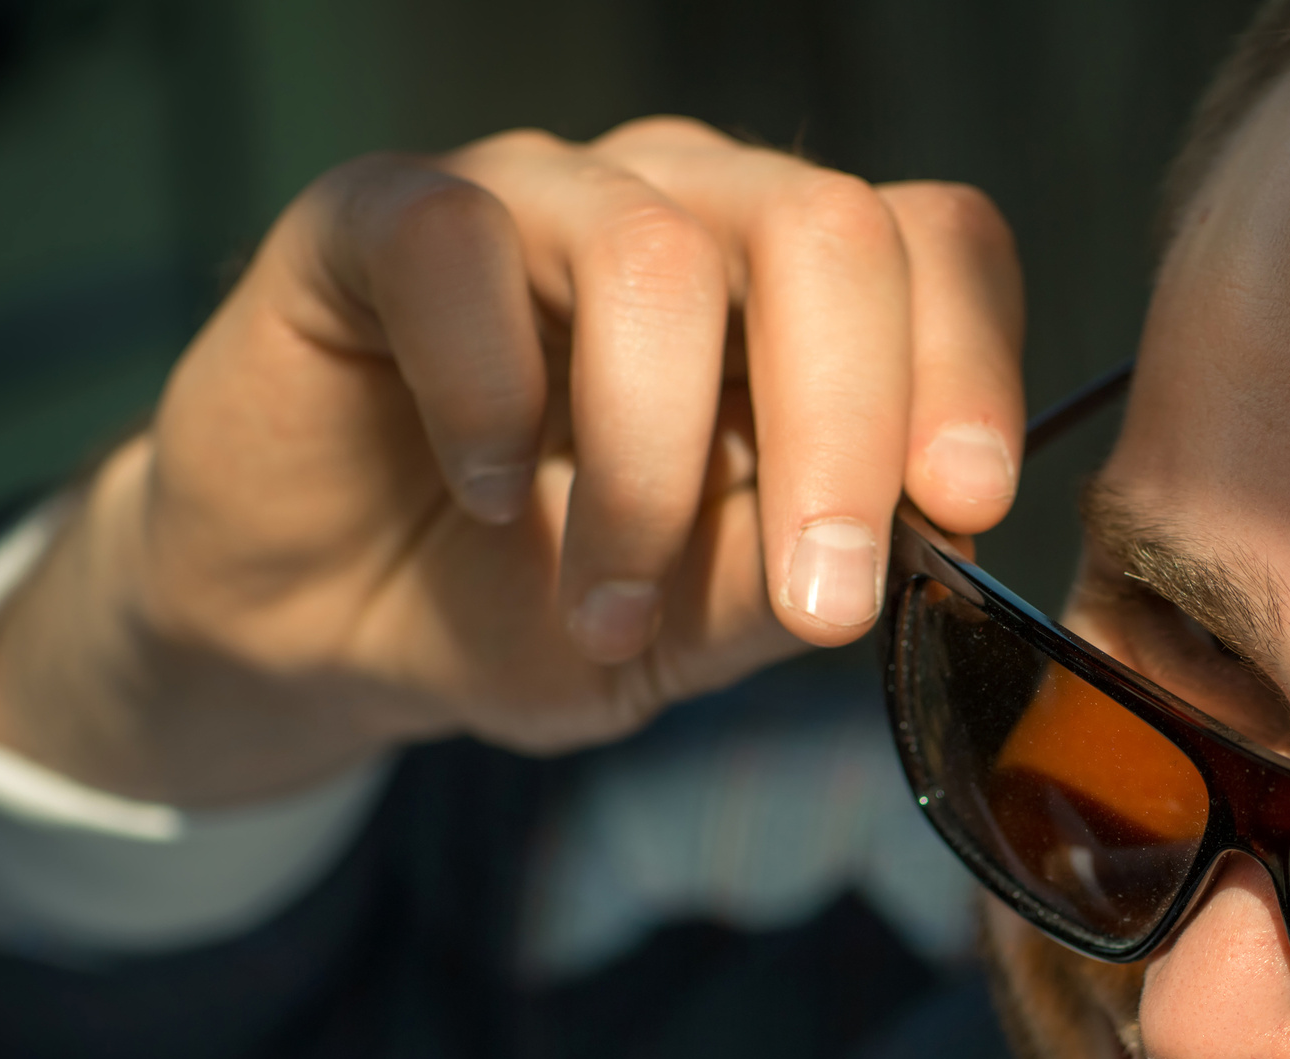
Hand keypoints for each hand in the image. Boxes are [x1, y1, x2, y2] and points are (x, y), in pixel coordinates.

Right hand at [0, 120, 1026, 804]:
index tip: (965, 506)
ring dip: (650, 469)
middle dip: (844, 431)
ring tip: (607, 607)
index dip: (968, 360)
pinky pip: (460, 246)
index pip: (933, 246)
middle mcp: (683, 212)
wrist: (321, 629)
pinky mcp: (381, 213)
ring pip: (658, 259)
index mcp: (793, 298)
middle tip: (820, 600)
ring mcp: (536, 198)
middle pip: (826, 228)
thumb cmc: (529, 607)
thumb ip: (794, 572)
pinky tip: (492, 491)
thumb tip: (920, 539)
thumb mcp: (691, 630)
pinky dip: (489, 398)